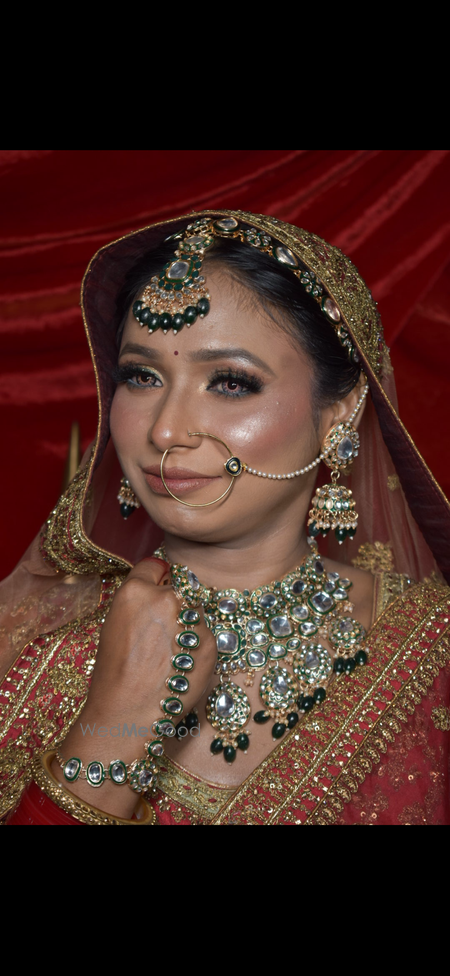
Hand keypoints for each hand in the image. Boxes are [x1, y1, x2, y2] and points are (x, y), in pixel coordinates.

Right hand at [54, 557, 216, 816]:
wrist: (127, 711)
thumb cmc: (113, 674)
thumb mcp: (114, 626)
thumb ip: (138, 605)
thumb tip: (156, 597)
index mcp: (136, 591)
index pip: (155, 565)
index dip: (155, 578)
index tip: (157, 587)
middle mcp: (167, 599)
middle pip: (178, 591)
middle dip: (173, 608)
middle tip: (160, 637)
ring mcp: (192, 621)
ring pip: (194, 615)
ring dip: (187, 629)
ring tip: (168, 659)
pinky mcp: (210, 643)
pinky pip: (205, 637)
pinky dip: (197, 650)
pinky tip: (180, 669)